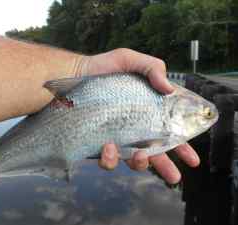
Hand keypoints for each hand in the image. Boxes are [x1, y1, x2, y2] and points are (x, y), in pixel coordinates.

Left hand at [79, 48, 199, 183]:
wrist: (75, 73)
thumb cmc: (103, 67)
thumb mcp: (130, 60)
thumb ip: (153, 68)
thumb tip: (169, 89)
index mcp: (147, 111)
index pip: (169, 131)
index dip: (182, 146)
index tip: (192, 159)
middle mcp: (134, 128)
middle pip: (155, 153)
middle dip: (166, 167)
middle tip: (174, 176)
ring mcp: (117, 137)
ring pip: (132, 161)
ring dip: (139, 163)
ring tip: (138, 155)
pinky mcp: (99, 143)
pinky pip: (108, 160)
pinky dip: (111, 160)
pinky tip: (108, 147)